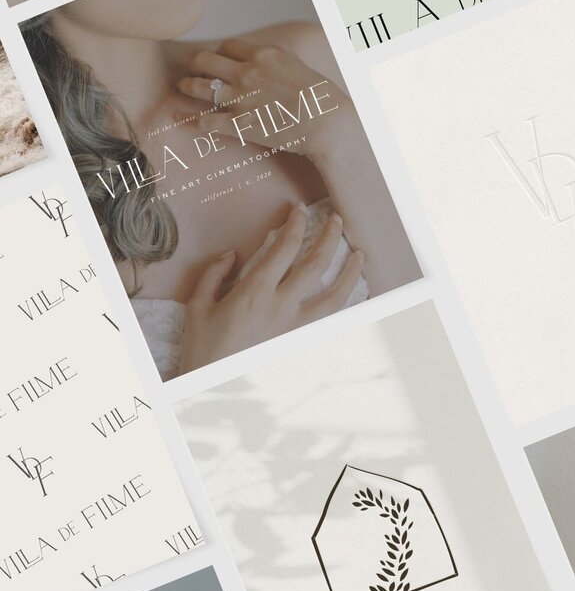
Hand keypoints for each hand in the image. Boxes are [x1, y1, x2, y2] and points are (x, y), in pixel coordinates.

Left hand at [176, 39, 352, 157]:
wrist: (327, 122)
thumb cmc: (321, 99)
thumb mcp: (300, 68)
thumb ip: (279, 64)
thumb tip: (274, 66)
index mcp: (264, 55)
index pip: (229, 46)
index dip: (221, 53)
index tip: (220, 60)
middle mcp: (248, 72)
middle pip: (207, 60)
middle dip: (197, 64)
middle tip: (194, 70)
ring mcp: (242, 99)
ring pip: (201, 86)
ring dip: (188, 86)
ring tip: (181, 87)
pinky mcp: (242, 124)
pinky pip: (208, 121)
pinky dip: (194, 121)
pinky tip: (185, 121)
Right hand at [178, 204, 362, 373]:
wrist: (211, 380)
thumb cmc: (203, 342)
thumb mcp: (199, 302)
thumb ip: (215, 273)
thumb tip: (233, 255)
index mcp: (255, 291)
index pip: (284, 248)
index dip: (296, 225)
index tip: (300, 210)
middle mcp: (280, 305)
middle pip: (314, 264)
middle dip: (329, 237)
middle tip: (337, 219)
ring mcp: (294, 324)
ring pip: (333, 296)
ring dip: (349, 273)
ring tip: (360, 255)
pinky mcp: (297, 337)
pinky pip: (327, 317)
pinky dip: (342, 301)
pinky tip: (349, 290)